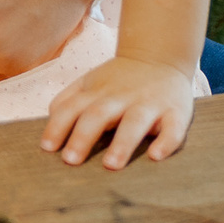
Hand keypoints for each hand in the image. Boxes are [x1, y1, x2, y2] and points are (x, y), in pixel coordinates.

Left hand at [40, 55, 195, 168]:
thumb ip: (66, 102)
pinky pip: (173, 128)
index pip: (72, 108)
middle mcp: (121, 97)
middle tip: (71, 161)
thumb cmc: (118, 80)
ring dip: (122, 143)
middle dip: (83, 137)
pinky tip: (156, 156)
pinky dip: (166, 142)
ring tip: (111, 166)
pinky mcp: (176, 112)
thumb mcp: (89, 83)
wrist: (161, 57)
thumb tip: (48, 130)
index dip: (58, 126)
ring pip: (134, 122)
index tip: (47, 148)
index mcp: (97, 92)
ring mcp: (149, 104)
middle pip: (99, 114)